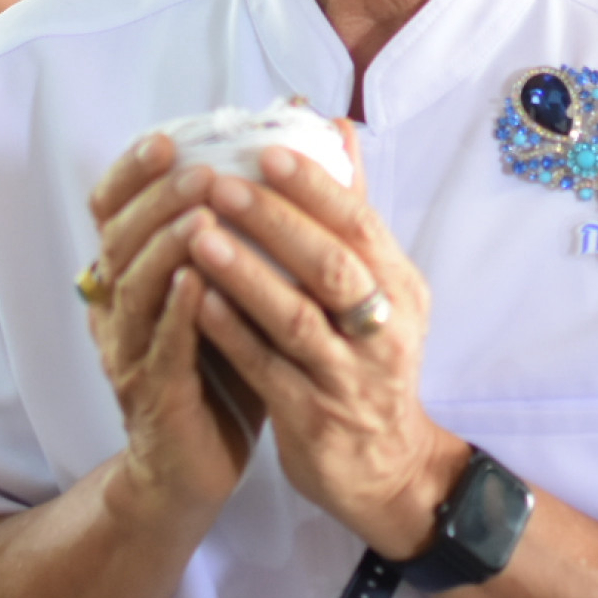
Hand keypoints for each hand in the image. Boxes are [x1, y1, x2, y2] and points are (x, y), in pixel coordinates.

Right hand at [86, 135, 266, 520]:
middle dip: (157, 200)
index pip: (113, 209)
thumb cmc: (227, 364)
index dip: (133, 172)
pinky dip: (175, 315)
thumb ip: (264, 223)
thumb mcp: (243, 289)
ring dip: (165, 249)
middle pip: (118, 239)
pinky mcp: (153, 397)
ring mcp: (130, 353)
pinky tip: (198, 286)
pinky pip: (159, 350)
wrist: (197, 468)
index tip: (170, 139)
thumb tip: (304, 143)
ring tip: (203, 215)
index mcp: (133, 275)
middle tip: (201, 172)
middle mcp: (120, 308)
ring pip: (133, 289)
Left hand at [182, 129, 464, 559]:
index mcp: (399, 288)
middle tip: (221, 184)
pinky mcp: (314, 417)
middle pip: (331, 266)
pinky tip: (199, 302)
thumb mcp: (381, 289)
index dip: (315, 187)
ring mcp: (349, 376)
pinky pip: (268, 369)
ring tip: (198, 235)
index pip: (360, 225)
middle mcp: (382, 329)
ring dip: (245, 274)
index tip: (267, 150)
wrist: (386, 467)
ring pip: (296, 318)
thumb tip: (335, 130)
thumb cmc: (370, 360)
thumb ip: (352, 212)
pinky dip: (234, 334)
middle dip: (275, 222)